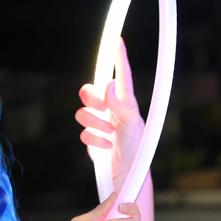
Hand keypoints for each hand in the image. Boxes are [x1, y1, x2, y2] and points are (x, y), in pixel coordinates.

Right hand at [76, 39, 145, 191]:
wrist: (129, 179)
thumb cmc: (138, 152)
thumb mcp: (132, 126)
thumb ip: (121, 106)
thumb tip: (108, 85)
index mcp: (127, 104)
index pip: (121, 77)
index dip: (119, 58)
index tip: (116, 40)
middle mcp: (115, 111)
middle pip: (92, 92)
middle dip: (91, 99)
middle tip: (96, 105)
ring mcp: (104, 125)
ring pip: (84, 113)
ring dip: (93, 124)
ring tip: (107, 135)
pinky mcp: (95, 139)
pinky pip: (83, 132)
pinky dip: (91, 140)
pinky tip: (104, 147)